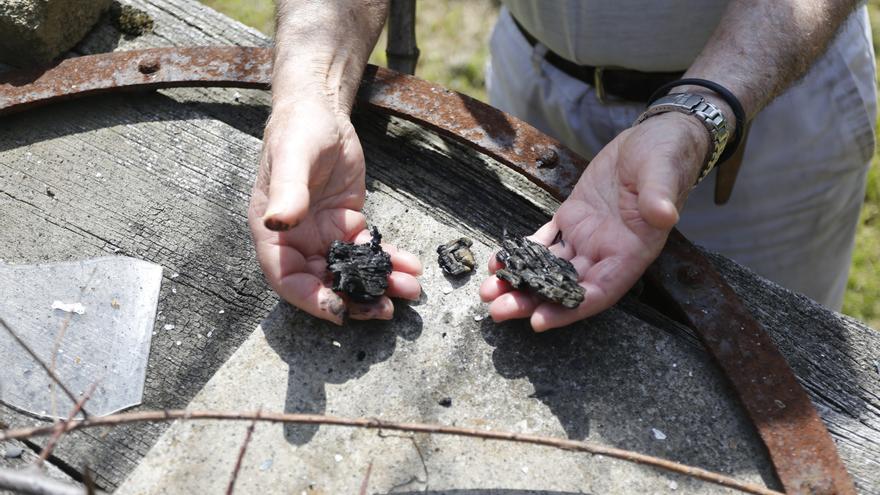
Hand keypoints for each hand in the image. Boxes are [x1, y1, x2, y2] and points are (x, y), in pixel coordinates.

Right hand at [248, 100, 421, 323]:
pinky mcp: (348, 225)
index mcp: (273, 232)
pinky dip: (389, 262)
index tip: (340, 311)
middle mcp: (296, 241)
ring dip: (378, 284)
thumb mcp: (293, 157)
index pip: (287, 279)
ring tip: (409, 290)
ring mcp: (323, 235)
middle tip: (385, 309)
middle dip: (355, 300)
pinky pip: (368, 251)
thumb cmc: (298, 129)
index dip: (311, 300)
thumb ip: (287, 192)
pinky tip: (411, 266)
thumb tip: (279, 222)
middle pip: (322, 284)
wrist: (322, 110)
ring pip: (350, 272)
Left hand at [480, 112, 708, 330]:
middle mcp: (607, 251)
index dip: (570, 309)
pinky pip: (544, 242)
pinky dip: (521, 253)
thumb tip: (664, 213)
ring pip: (550, 269)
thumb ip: (661, 195)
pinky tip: (498, 261)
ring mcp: (588, 237)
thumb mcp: (664, 171)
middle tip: (499, 310)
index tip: (540, 321)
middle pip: (567, 287)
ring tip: (488, 291)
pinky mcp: (572, 219)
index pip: (600, 291)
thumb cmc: (668, 155)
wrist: (656, 137)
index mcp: (633, 250)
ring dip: (520, 282)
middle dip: (532, 301)